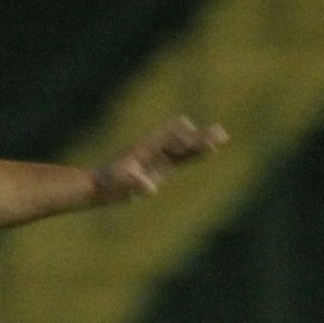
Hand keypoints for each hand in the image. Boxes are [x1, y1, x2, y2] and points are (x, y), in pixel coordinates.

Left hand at [95, 117, 228, 202]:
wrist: (101, 184)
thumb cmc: (108, 183)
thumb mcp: (119, 183)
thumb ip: (134, 182)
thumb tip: (151, 188)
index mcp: (146, 147)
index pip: (169, 137)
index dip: (183, 140)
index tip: (194, 144)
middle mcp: (155, 148)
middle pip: (182, 138)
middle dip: (200, 137)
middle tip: (220, 134)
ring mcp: (160, 156)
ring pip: (186, 146)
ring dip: (202, 142)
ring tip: (222, 137)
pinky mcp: (162, 166)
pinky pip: (183, 158)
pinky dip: (196, 153)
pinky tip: (209, 150)